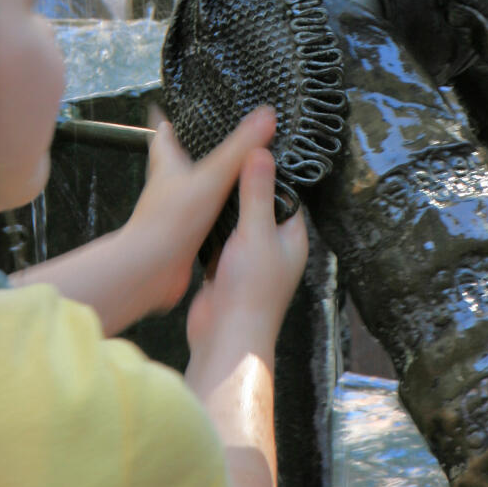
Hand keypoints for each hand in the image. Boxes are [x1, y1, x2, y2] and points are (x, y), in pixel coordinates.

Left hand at [124, 106, 277, 311]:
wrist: (151, 269)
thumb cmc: (171, 219)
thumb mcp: (213, 174)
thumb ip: (242, 146)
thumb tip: (267, 115)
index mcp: (168, 163)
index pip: (165, 133)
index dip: (172, 120)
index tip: (180, 109)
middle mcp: (169, 185)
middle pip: (179, 160)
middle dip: (195, 150)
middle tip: (215, 139)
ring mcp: (176, 210)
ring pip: (193, 189)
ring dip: (210, 182)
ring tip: (234, 172)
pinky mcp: (185, 234)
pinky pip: (203, 216)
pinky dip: (217, 211)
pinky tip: (234, 210)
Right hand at [186, 148, 308, 357]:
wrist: (224, 338)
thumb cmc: (250, 290)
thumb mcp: (257, 232)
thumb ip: (258, 193)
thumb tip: (262, 153)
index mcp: (291, 239)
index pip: (286, 196)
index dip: (271, 173)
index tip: (253, 148)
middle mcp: (272, 248)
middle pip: (259, 208)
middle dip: (244, 188)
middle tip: (226, 158)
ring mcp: (247, 261)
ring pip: (237, 225)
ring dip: (225, 209)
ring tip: (209, 177)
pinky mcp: (224, 271)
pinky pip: (219, 241)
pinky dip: (210, 229)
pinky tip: (197, 210)